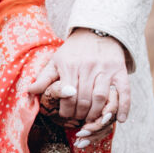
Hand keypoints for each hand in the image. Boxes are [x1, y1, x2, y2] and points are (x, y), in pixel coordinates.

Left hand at [28, 29, 129, 145]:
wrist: (96, 31)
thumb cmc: (73, 51)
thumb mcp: (56, 61)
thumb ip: (43, 78)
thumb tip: (28, 92)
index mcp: (70, 66)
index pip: (67, 96)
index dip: (66, 111)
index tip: (65, 116)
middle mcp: (89, 67)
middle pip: (84, 100)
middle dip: (80, 115)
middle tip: (78, 120)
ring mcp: (106, 69)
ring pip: (101, 98)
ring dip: (96, 114)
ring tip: (91, 120)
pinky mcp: (120, 71)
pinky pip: (124, 91)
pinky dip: (124, 106)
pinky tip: (121, 119)